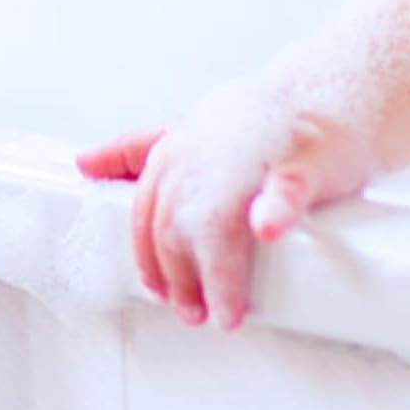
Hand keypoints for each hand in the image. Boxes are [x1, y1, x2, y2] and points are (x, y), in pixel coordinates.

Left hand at [76, 79, 372, 329]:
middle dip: (181, 279)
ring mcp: (251, 160)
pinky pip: (283, 186)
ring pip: (220, 222)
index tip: (159, 291)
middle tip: (195, 314)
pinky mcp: (301, 162)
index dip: (150, 258)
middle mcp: (203, 157)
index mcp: (174, 152)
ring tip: (226, 313)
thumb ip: (136, 148)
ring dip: (219, 273)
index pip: (146, 214)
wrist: (326, 94)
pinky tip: (266, 229)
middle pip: (175, 228)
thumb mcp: (187, 127)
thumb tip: (83, 161)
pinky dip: (273, 209)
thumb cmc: (255, 120)